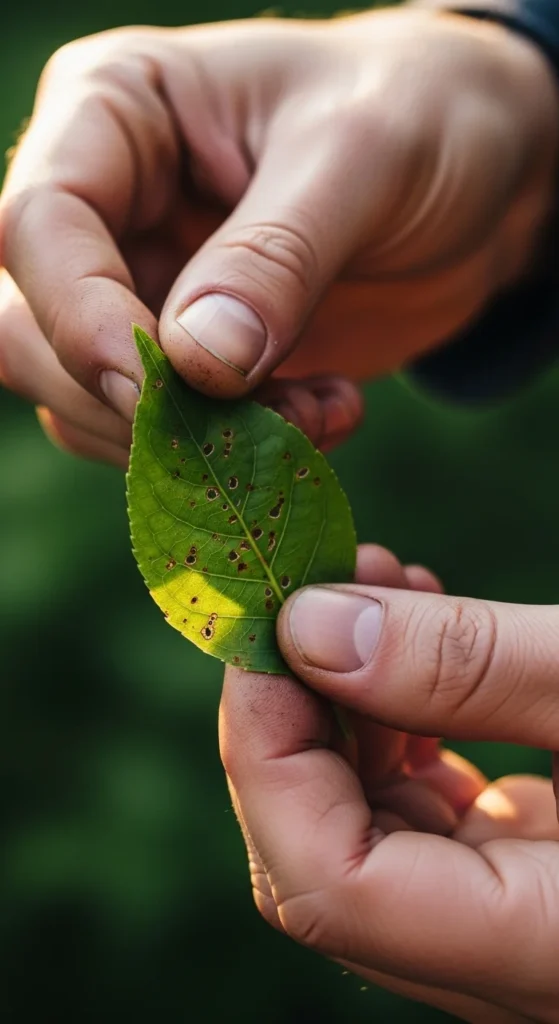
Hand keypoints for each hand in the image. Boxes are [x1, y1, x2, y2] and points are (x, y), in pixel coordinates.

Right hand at [1, 10, 556, 465]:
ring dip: (194, 440)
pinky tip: (324, 419)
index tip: (157, 387)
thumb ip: (275, 258)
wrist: (483, 177)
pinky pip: (167, 431)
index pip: (40, 223)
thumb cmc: (423, 116)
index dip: (80, 316)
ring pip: (91, 399)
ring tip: (322, 415)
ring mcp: (142, 288)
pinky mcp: (188, 358)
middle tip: (260, 420)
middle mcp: (108, 205)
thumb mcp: (363, 156)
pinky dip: (232, 452)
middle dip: (135, 400)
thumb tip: (195, 365)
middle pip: (33, 328)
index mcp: (117, 109)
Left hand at [221, 547, 558, 1022]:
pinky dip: (399, 720)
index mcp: (538, 952)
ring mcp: (507, 924)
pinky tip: (421, 641)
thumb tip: (307, 627)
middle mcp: (506, 962)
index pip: (330, 888)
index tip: (266, 628)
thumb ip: (469, 667)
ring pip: (362, 826)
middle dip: (301, 708)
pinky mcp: (519, 877)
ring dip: (348, 700)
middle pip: (323, 856)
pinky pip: (415, 810)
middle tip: (320, 584)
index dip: (270, 751)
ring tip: (382, 587)